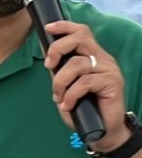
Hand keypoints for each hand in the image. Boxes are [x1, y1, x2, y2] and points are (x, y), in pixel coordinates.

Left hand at [45, 21, 128, 153]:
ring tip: (59, 98)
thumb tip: (45, 50)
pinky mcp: (113, 83)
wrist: (101, 130)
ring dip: (60, 82)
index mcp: (93, 56)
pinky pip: (84, 82)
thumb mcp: (65, 85)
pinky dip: (70, 95)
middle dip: (57, 49)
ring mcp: (109, 70)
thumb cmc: (82, 107)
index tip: (47, 29)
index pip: (82, 32)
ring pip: (77, 64)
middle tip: (48, 66)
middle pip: (80, 38)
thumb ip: (59, 68)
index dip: (64, 27)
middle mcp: (103, 59)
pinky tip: (67, 105)